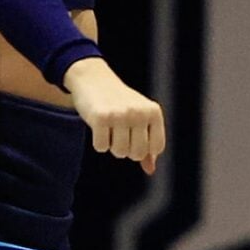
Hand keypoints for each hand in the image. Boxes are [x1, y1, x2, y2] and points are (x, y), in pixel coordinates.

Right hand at [61, 58, 165, 173]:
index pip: (156, 148)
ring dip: (112, 146)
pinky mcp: (100, 117)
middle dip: (126, 149)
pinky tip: (98, 126)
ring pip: (119, 152)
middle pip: (137, 154)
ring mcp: (120, 114)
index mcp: (153, 112)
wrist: (93, 78)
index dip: (143, 148)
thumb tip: (150, 171)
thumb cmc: (119, 103)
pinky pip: (101, 147)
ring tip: (110, 128)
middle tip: (119, 133)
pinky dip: (98, 142)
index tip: (134, 136)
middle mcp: (139, 112)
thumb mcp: (139, 118)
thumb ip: (148, 143)